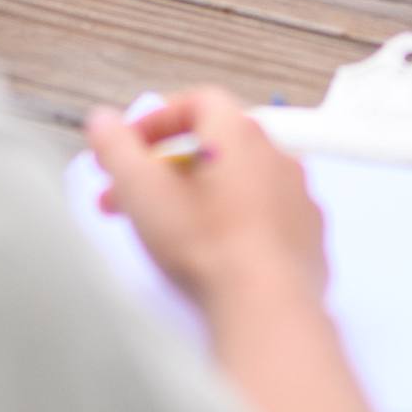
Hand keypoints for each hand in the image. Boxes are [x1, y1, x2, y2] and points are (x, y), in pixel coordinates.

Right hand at [80, 88, 328, 319]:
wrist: (267, 308)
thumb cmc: (205, 247)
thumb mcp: (141, 190)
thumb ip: (116, 147)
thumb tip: (103, 122)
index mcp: (239, 133)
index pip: (197, 103)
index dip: (157, 121)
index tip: (129, 148)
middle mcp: (276, 155)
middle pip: (214, 147)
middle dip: (165, 169)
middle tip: (129, 198)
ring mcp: (298, 197)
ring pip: (239, 183)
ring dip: (199, 197)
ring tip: (166, 229)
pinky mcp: (308, 237)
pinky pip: (264, 218)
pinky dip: (234, 225)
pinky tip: (211, 253)